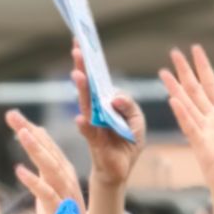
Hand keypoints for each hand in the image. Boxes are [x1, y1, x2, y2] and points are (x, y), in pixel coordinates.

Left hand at [6, 106, 85, 213]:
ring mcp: (66, 198)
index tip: (14, 116)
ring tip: (22, 132)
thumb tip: (33, 158)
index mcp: (63, 177)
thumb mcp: (49, 196)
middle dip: (30, 132)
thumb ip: (43, 174)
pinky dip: (34, 182)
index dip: (32, 131)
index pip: (48, 148)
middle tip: (11, 114)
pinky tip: (19, 170)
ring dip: (37, 150)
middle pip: (49, 152)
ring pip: (51, 169)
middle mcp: (67, 183)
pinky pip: (47, 195)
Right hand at [72, 42, 144, 213]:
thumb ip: (129, 106)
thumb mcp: (136, 121)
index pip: (97, 79)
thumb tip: (115, 98)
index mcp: (106, 103)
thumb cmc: (127, 142)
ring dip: (81, 90)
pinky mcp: (94, 142)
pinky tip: (81, 118)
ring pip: (85, 104)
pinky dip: (85, 126)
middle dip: (83, 67)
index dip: (89, 62)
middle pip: (88, 86)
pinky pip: (89, 132)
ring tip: (78, 75)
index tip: (81, 43)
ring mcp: (93, 125)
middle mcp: (96, 110)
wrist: (120, 170)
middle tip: (77, 49)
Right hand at [161, 46, 213, 213]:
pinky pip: (191, 128)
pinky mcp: (203, 147)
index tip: (195, 50)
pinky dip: (183, 114)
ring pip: (188, 106)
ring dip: (176, 89)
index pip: (211, 86)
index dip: (203, 68)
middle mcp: (211, 122)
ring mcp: (205, 134)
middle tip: (173, 52)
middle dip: (185, 72)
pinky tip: (174, 101)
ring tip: (164, 73)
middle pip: (195, 91)